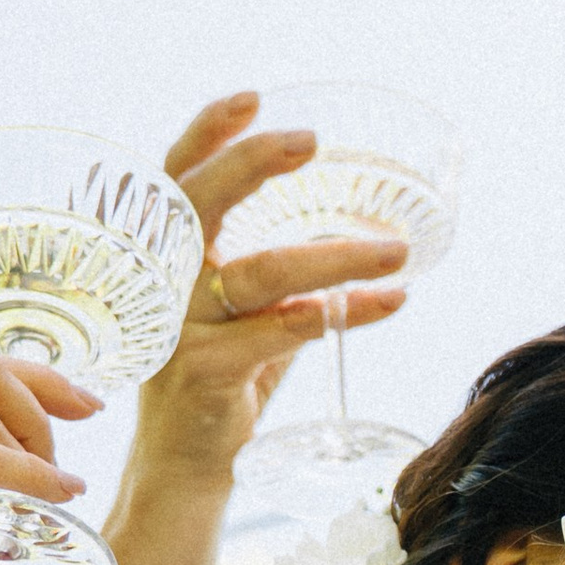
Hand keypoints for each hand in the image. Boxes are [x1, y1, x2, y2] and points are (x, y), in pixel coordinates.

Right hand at [129, 95, 407, 491]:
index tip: (253, 98)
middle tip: (312, 141)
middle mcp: (167, 285)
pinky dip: (337, 315)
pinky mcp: (204, 373)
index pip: (179, 180)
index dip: (207, 134)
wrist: (186, 466)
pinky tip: (383, 303)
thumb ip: (288, 277)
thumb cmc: (220, 381)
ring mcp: (181, 329)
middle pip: (199, 205)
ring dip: (335, 256)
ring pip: (259, 274)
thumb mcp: (249, 315)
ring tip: (397, 250)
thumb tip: (362, 237)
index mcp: (171, 259)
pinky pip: (278, 333)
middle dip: (253, 164)